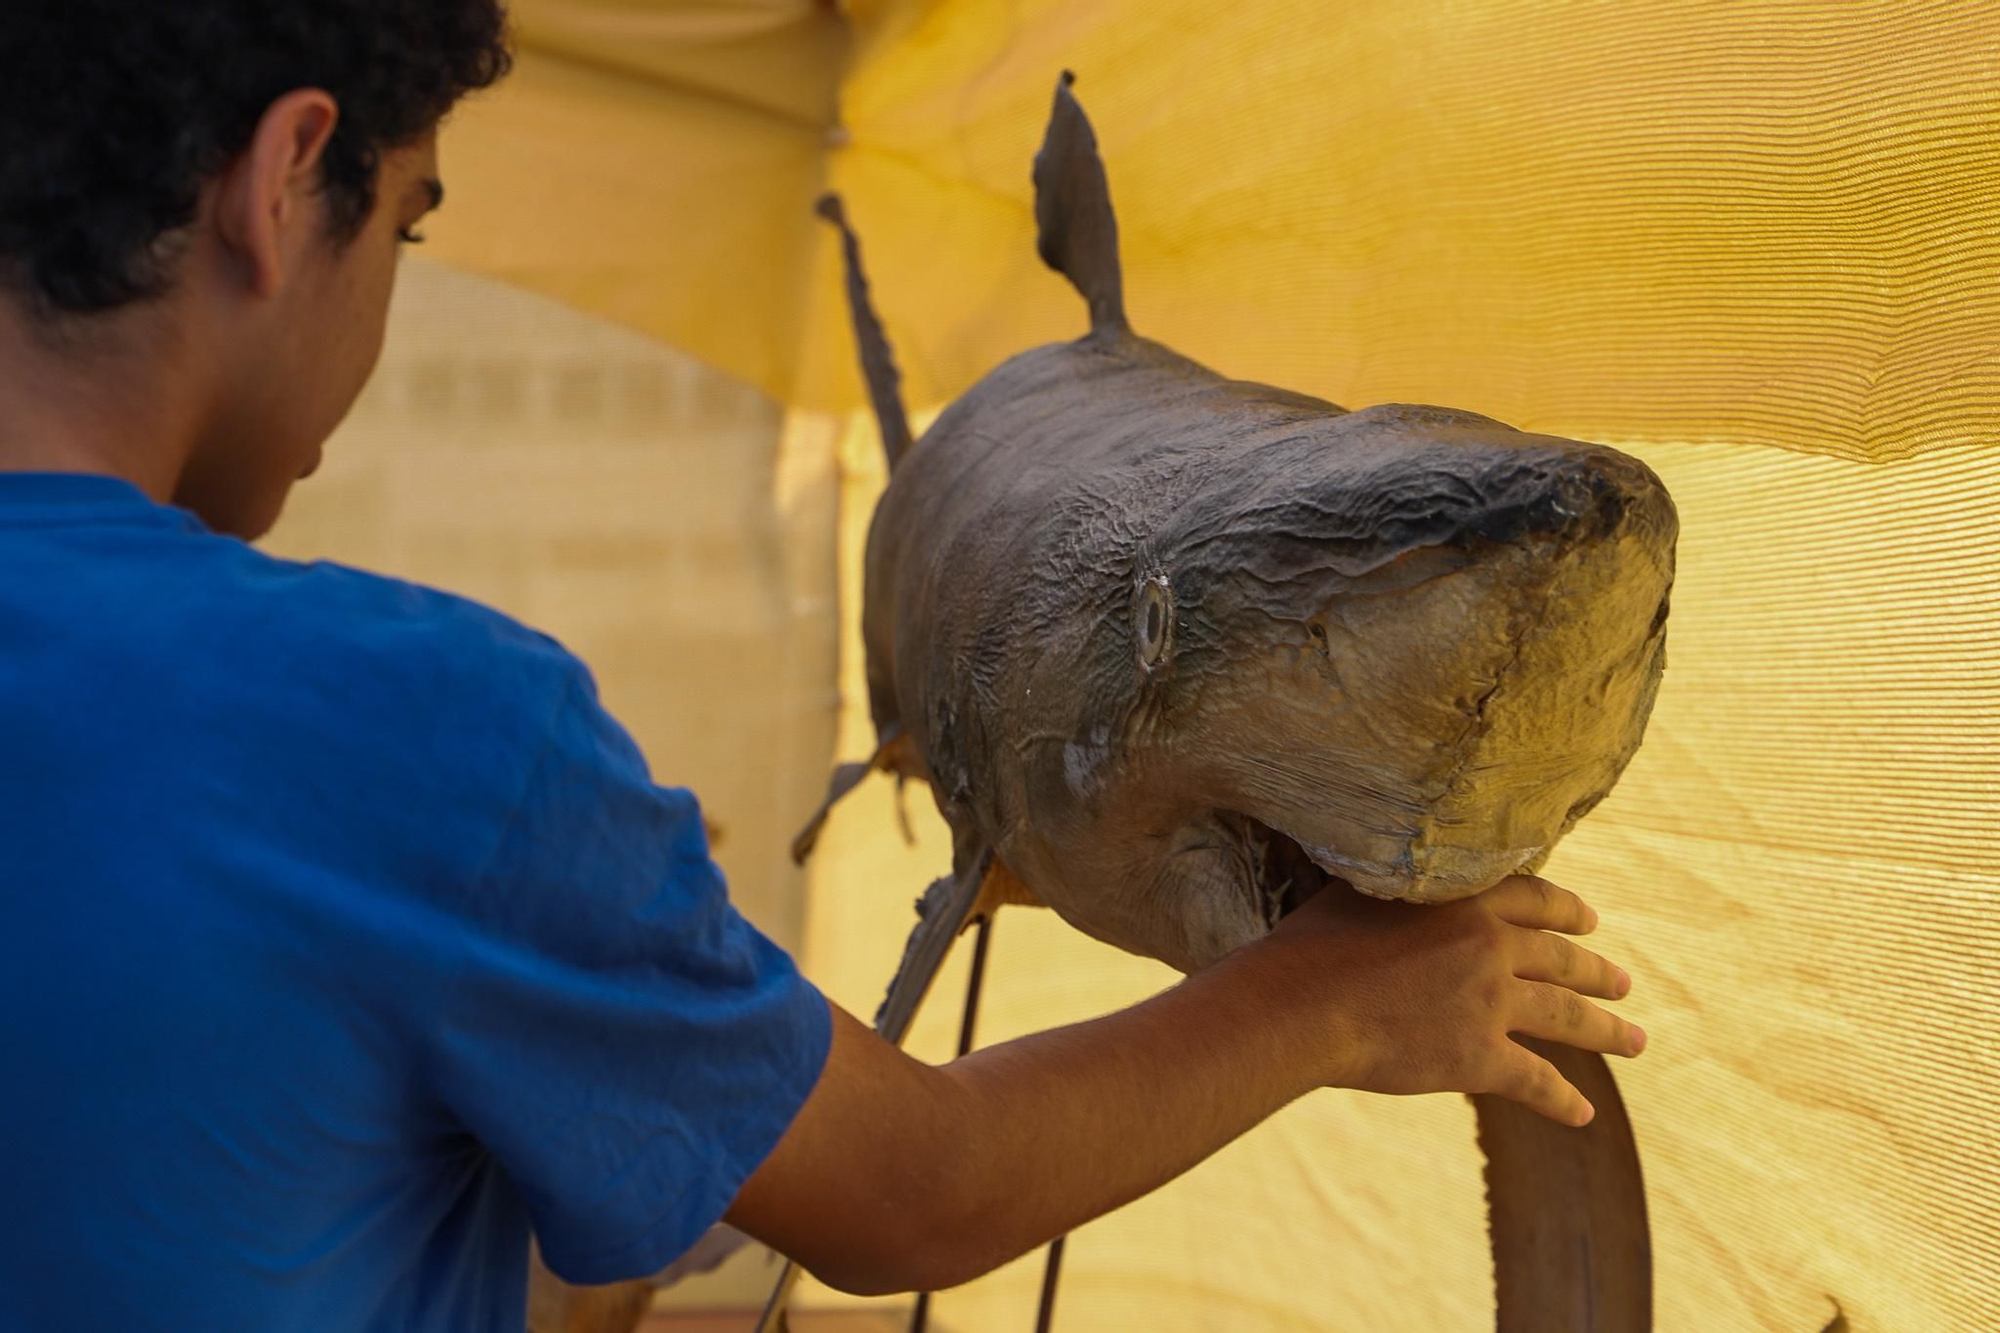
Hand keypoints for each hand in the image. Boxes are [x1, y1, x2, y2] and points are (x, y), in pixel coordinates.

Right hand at [1260, 875, 1644, 1125]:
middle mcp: (1492, 947)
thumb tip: (1395, 870)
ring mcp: (1492, 1004)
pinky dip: (1564, 1100)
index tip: (1589, 921)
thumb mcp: (1361, 890)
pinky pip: (1537, 1082)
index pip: (1535, 899)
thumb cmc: (1313, 944)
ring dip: (1607, 1031)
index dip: (1566, 911)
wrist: (1303, 1004)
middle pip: (1562, 959)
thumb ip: (1399, 887)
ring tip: (1636, 1041)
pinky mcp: (1481, 1059)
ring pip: (1567, 1018)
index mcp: (1466, 900)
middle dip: (1598, 974)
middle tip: (1623, 984)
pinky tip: (1584, 1114)